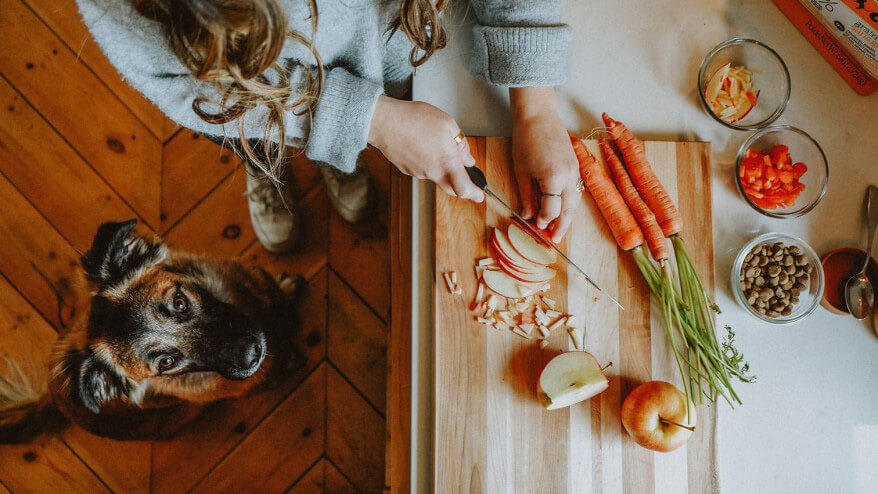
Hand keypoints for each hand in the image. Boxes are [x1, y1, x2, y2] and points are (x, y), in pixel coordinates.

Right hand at [368, 96, 483, 201]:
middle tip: (465, 176)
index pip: (464, 188)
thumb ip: (461, 145)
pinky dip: (426, 161)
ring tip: (435, 144)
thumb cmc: (414, 119)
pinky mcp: (407, 170)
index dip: (474, 194)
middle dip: (460, 184)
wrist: (384, 122)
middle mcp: (432, 172)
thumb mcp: (447, 124)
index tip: (479, 195)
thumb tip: (468, 159)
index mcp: (447, 162)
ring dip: (440, 166)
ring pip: (436, 175)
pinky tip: (422, 145)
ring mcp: (418, 173)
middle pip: (451, 187)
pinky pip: (422, 169)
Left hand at [510, 87, 580, 242]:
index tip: (536, 226)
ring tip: (559, 227)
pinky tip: (562, 207)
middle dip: (562, 226)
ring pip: (575, 200)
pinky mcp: (576, 165)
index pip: (551, 209)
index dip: (543, 220)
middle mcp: (568, 176)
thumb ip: (527, 196)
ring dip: (568, 216)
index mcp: (553, 179)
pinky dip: (570, 201)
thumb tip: (529, 215)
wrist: (538, 116)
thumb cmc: (526, 140)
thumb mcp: (522, 171)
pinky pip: (576, 189)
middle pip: (568, 209)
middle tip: (555, 239)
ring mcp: (575, 170)